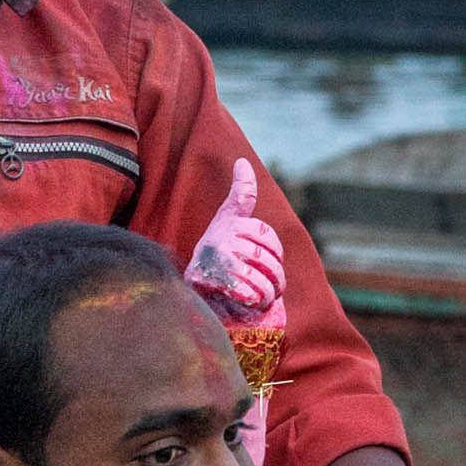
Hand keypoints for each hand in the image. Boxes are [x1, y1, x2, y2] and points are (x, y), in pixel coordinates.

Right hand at [188, 158, 286, 325]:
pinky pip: (251, 294)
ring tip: (260, 297)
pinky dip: (254, 303)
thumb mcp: (227, 219)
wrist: (190, 290)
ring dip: (267, 294)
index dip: (273, 250)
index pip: (266, 233)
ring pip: (264, 279)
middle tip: (269, 287)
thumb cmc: (216, 252)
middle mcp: (220, 238)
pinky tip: (247, 304)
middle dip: (276, 277)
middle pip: (269, 258)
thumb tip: (242, 161)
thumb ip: (240, 195)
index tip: (264, 257)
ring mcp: (217, 259)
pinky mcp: (214, 283)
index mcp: (228, 223)